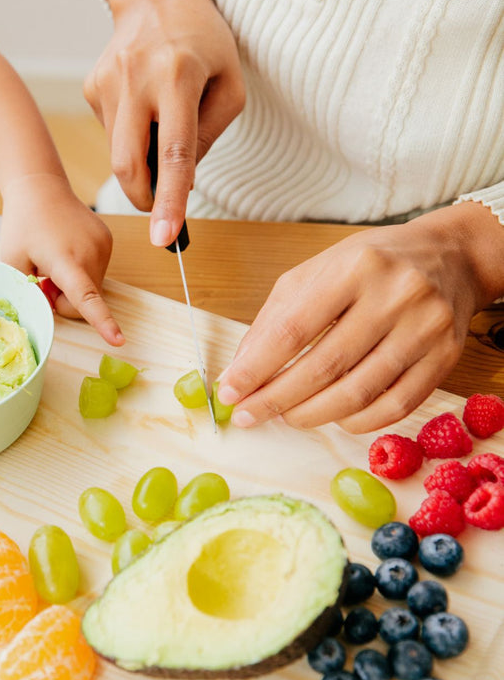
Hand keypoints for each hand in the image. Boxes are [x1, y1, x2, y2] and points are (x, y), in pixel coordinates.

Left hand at [0, 173, 123, 345]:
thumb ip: (28, 291)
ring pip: (92, 289)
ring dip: (72, 285)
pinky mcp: (108, 242)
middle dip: (62, 300)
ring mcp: (104, 246)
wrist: (40, 188)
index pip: (86, 297)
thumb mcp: (12, 262)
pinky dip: (80, 272)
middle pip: (84, 302)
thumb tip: (50, 308)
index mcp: (65, 260)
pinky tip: (65, 252)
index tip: (119, 340)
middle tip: (42, 278)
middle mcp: (91, 253)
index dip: (102, 321)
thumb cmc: (22, 225)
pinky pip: (96, 273)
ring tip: (53, 261)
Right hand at [84, 0, 243, 246]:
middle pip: (128, 164)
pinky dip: (130, 137)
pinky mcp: (92, 88)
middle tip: (160, 208)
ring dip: (141, 160)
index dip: (169, 201)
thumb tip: (179, 179)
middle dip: (145, 197)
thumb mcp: (229, 85)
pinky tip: (143, 108)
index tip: (164, 239)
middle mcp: (136, 79)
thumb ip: (208, 136)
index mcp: (178, 76)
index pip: (173, 153)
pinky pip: (111, 133)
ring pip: (118, 153)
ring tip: (161, 126)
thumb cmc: (203, 42)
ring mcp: (107, 83)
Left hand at [216, 203, 503, 432]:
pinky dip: (357, 421)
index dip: (256, 367)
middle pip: (324, 365)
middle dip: (277, 398)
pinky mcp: (446, 357)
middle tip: (249, 415)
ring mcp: (426, 328)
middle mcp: (395, 295)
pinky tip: (333, 418)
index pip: (294, 329)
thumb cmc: (370, 265)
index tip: (229, 391)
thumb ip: (274, 319)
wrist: (450, 257)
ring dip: (312, 414)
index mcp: (355, 267)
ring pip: (359, 392)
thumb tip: (239, 371)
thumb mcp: (314, 273)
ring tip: (286, 417)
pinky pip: (395, 406)